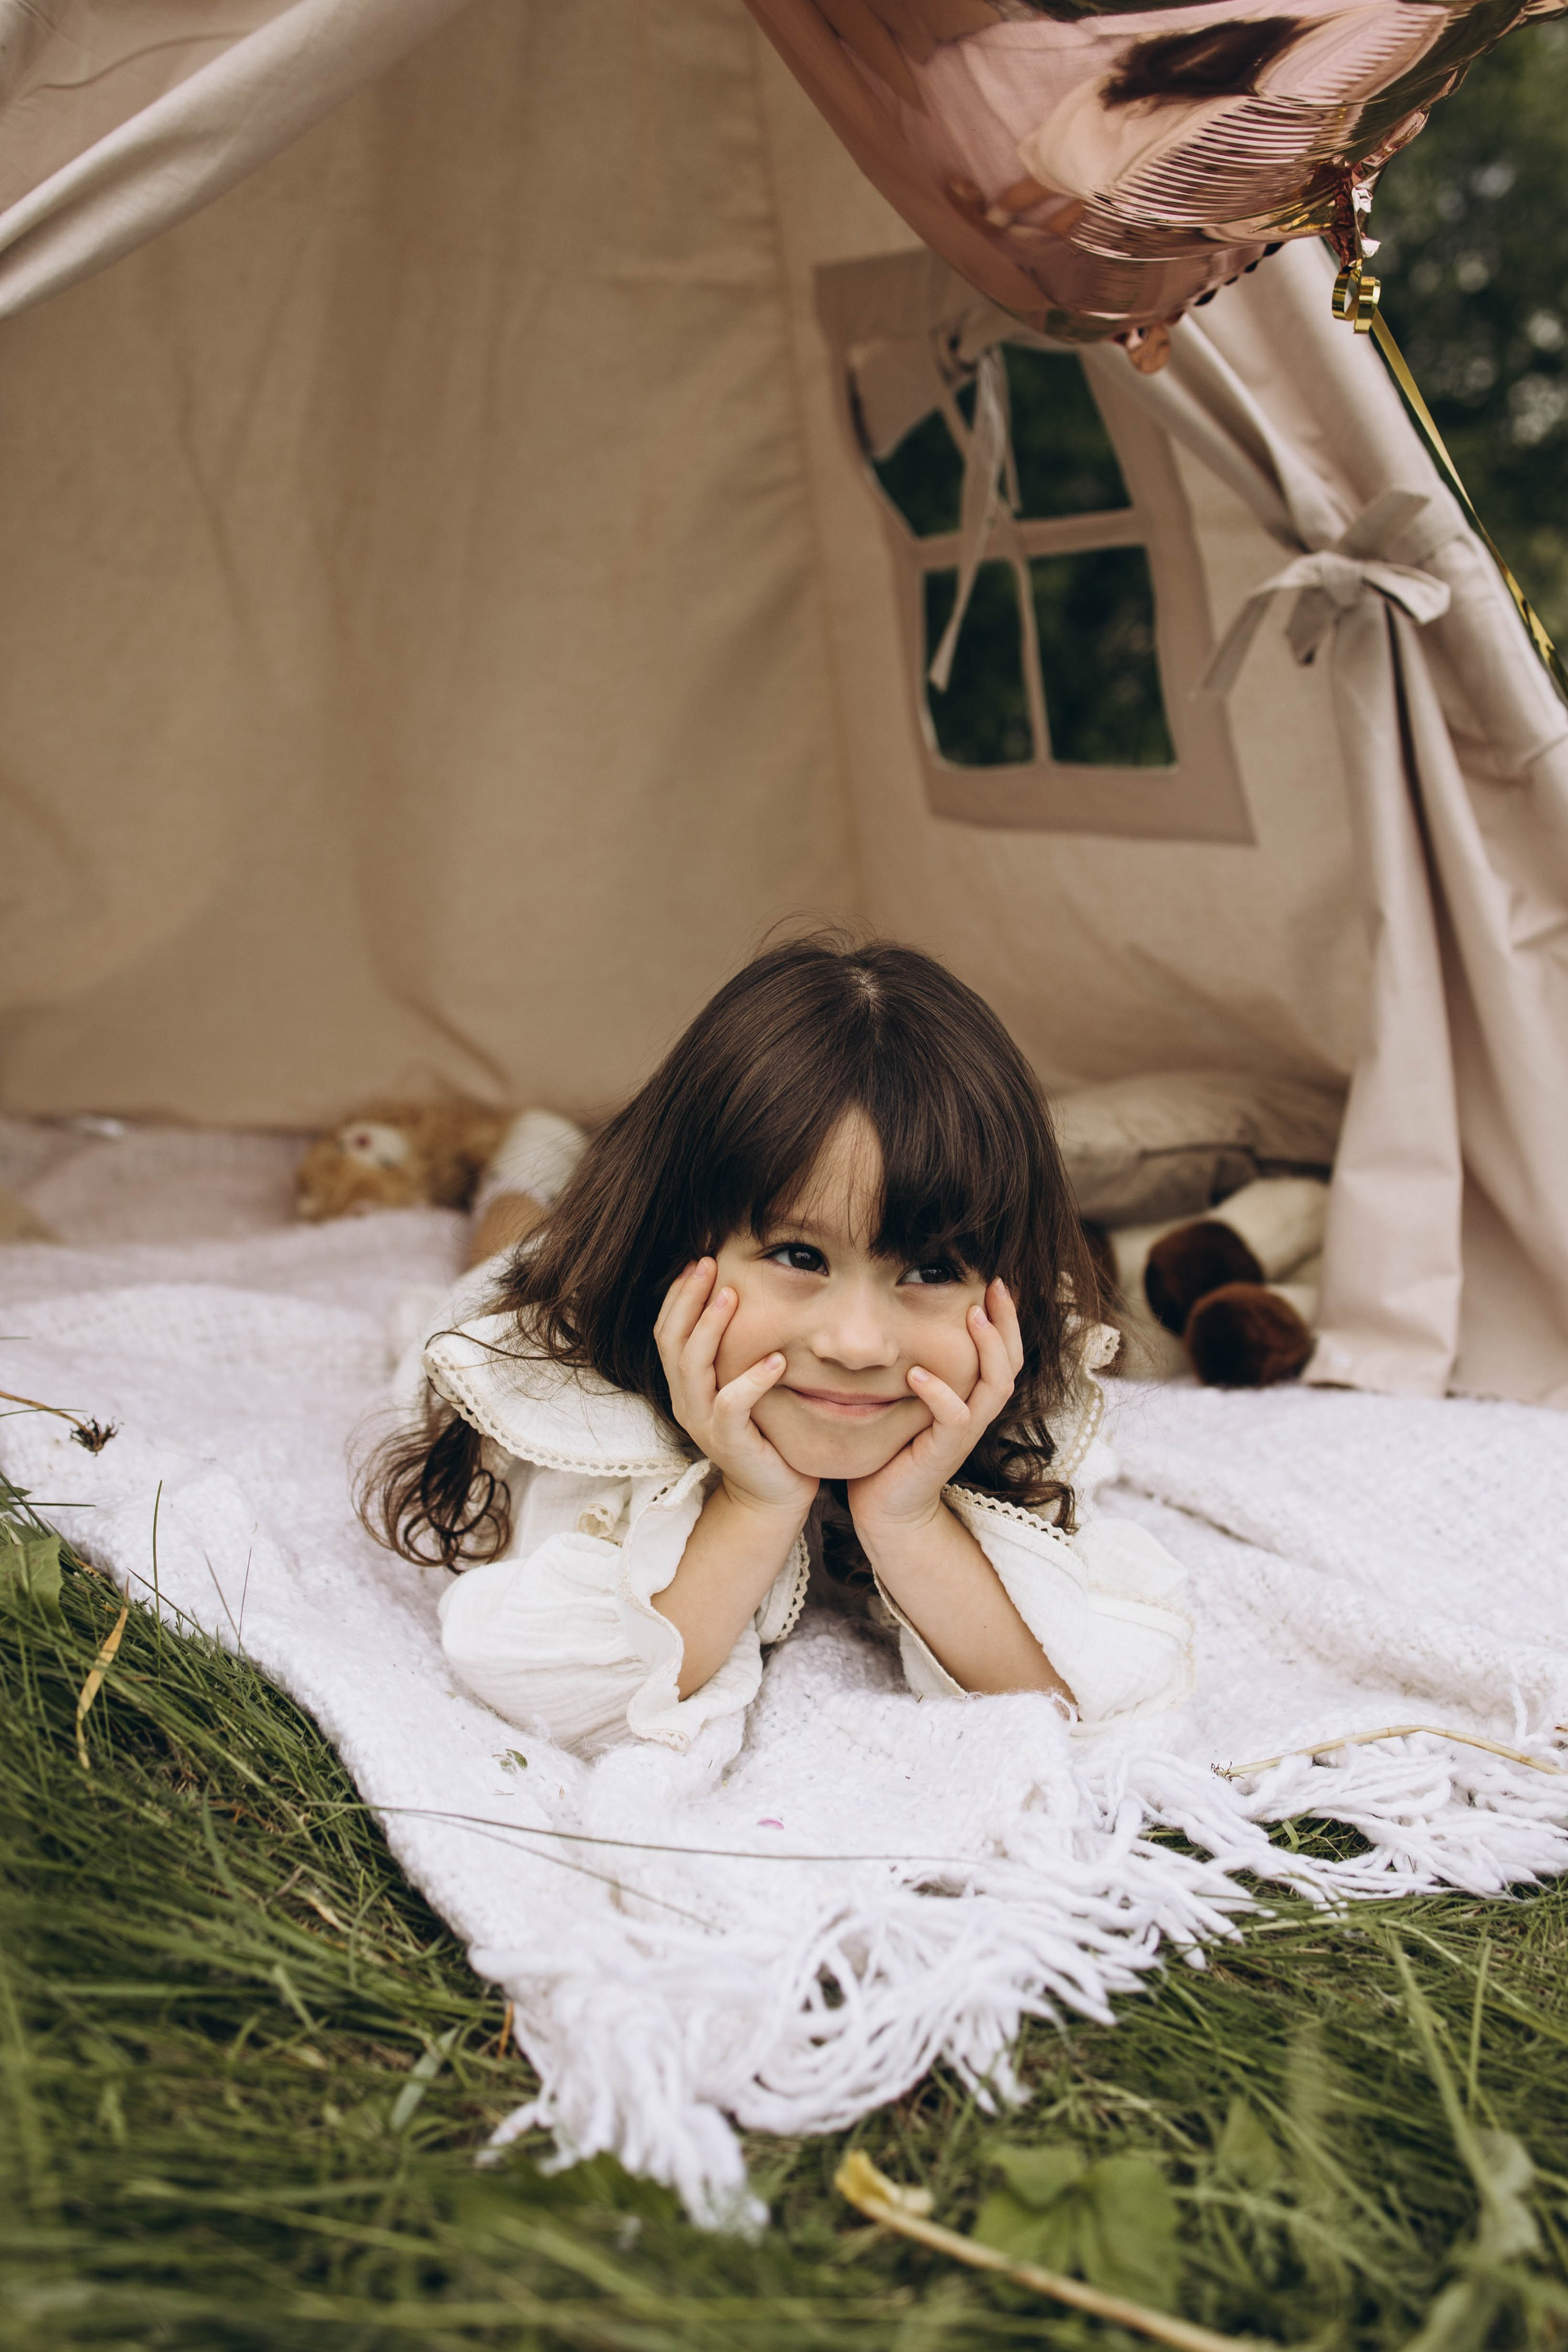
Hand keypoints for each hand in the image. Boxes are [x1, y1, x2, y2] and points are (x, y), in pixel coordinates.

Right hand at [654, 1260, 817, 1519]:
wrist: (772, 1494)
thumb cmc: (764, 1432)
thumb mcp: (742, 1385)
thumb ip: (735, 1352)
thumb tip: (746, 1298)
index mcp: (685, 1385)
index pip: (667, 1332)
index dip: (677, 1296)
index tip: (696, 1262)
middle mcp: (686, 1401)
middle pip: (672, 1341)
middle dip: (688, 1298)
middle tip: (707, 1263)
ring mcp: (703, 1423)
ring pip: (693, 1367)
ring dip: (711, 1328)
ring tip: (732, 1296)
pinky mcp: (729, 1442)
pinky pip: (732, 1405)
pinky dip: (752, 1379)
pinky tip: (776, 1359)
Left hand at [846, 1278, 1023, 1537]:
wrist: (885, 1507)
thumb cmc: (891, 1449)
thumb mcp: (906, 1399)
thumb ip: (913, 1366)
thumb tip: (894, 1318)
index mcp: (971, 1399)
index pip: (1004, 1353)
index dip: (1005, 1318)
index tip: (993, 1281)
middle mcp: (975, 1413)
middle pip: (1012, 1363)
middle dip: (1007, 1322)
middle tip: (995, 1285)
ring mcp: (963, 1433)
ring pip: (995, 1386)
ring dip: (987, 1348)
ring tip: (972, 1316)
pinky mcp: (944, 1451)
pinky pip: (955, 1418)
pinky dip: (939, 1393)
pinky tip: (918, 1373)